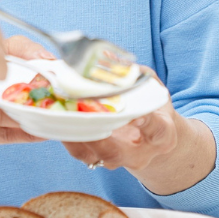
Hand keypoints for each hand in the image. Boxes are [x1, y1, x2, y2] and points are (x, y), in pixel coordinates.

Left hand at [61, 71, 193, 172]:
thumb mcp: (152, 88)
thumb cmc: (151, 106)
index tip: (136, 113)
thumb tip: (112, 58)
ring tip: (60, 115)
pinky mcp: (99, 160)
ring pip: (94, 155)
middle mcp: (140, 153)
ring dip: (75, 136)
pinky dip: (67, 138)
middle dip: (94, 135)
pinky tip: (56, 119)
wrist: (150, 137)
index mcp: (162, 134)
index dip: (147, 122)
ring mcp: (118, 160)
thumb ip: (138, 74)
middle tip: (79, 114)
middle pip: (116, 152)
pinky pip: (81, 154)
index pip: (157, 130)